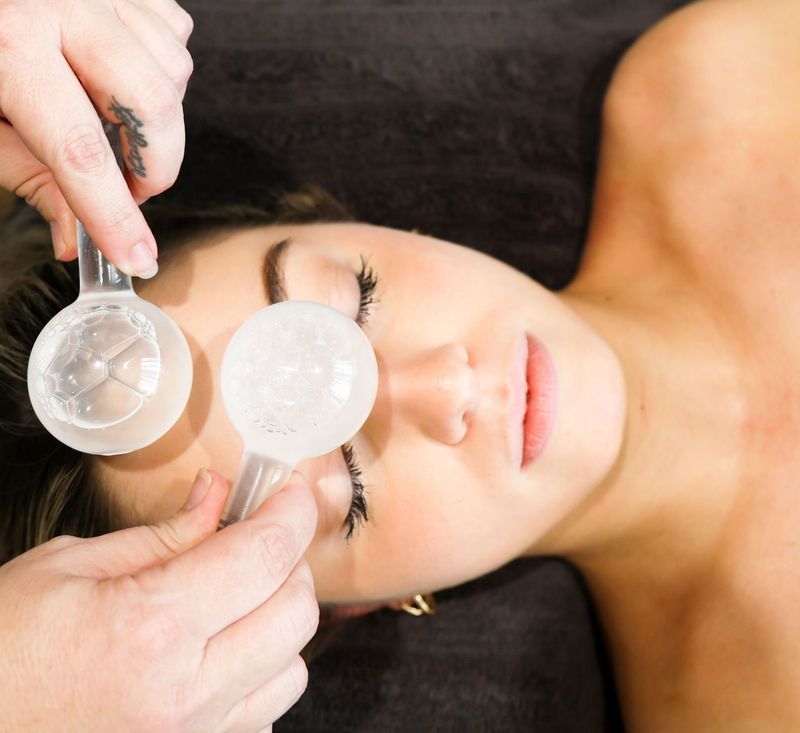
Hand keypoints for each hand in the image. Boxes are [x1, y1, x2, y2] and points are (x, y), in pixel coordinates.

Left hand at [0, 0, 193, 275]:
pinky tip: (125, 77)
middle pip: (153, 105)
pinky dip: (164, 68)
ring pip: (174, 71)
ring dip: (160, 118)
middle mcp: (61, 6)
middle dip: (157, 166)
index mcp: (9, 46)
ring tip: (118, 123)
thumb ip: (31, 177)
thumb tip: (74, 238)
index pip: (80, 151)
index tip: (137, 256)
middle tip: (132, 188)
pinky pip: (176, 33)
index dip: (113, 214)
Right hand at [0, 469, 318, 732]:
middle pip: (296, 611)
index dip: (291, 511)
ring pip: (293, 665)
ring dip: (278, 619)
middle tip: (256, 537)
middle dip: (289, 560)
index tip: (289, 491)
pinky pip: (264, 710)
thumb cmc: (3, 647)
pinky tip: (219, 651)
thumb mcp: (69, 567)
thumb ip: (163, 534)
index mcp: (150, 627)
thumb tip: (217, 494)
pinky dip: (260, 671)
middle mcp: (184, 693)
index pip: (264, 555)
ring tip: (236, 597)